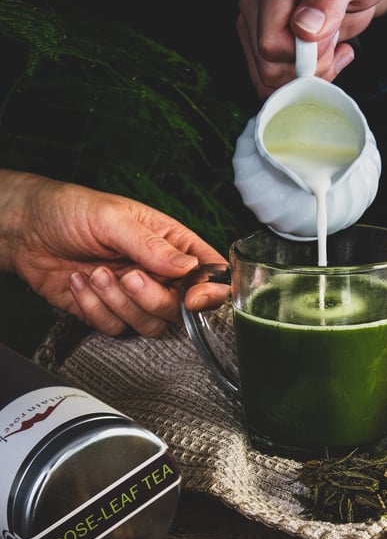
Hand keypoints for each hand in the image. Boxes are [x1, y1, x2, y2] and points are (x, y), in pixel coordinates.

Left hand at [1, 171, 228, 336]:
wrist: (24, 230)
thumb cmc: (69, 210)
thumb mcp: (112, 217)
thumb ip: (151, 244)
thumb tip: (189, 266)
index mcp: (170, 242)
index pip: (209, 271)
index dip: (210, 291)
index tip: (192, 298)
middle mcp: (157, 272)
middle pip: (180, 307)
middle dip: (153, 298)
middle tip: (128, 277)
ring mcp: (134, 296)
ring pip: (149, 324)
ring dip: (119, 303)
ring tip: (96, 273)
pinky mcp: (108, 312)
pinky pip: (115, 328)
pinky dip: (94, 309)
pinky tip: (80, 282)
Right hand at [237, 0, 386, 99]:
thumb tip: (303, 29)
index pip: (271, 43)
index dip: (307, 55)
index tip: (334, 38)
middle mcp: (256, 3)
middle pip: (269, 67)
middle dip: (311, 68)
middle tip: (336, 43)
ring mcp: (255, 26)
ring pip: (269, 79)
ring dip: (310, 75)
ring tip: (332, 48)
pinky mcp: (262, 45)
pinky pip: (273, 83)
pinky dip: (303, 81)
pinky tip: (324, 58)